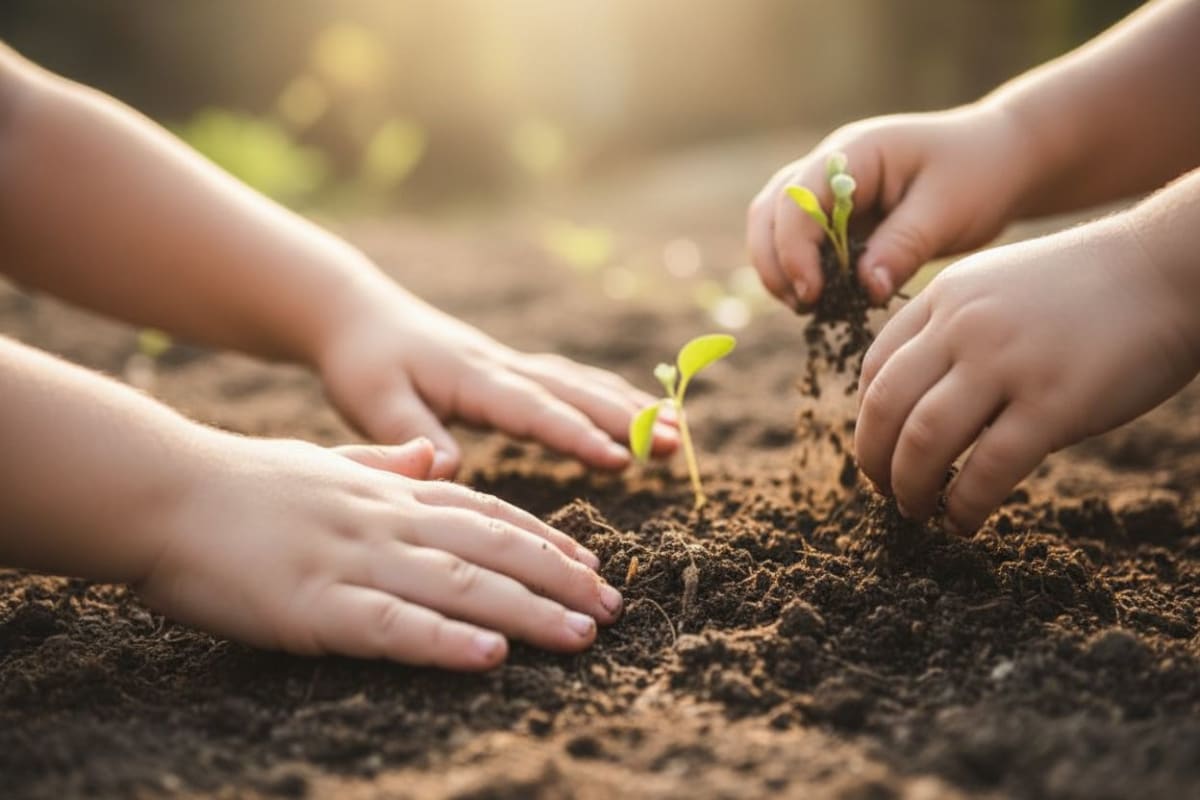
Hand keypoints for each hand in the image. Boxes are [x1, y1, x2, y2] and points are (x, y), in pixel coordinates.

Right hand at [136, 434, 623, 670]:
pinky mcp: (313, 604)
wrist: (161, 489)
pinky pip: (393, 624)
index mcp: (388, 490)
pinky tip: (493, 656)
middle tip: (613, 607)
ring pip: (461, 583)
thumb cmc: (240, 482)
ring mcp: (352, 559)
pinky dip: (447, 640)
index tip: (590, 564)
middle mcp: (385, 519)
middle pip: (492, 545)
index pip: (487, 511)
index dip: (545, 540)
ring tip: (583, 634)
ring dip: (530, 611)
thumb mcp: (324, 460)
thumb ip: (383, 460)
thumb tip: (432, 455)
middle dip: (560, 578)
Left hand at [317, 287, 677, 478]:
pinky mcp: (511, 370)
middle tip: (675, 444)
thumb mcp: (372, 400)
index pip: (533, 409)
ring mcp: (511, 365)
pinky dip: (608, 395)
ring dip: (629, 406)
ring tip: (676, 432)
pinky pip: (570, 382)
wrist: (358, 315)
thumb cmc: (363, 363)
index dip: (577, 434)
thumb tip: (449, 467)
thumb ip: (410, 431)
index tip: (620, 457)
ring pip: (580, 384)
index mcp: (472, 377)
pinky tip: (636, 411)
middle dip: (628, 418)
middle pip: (575, 392)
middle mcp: (501, 367)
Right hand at [747, 104, 1033, 307]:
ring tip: (810, 307)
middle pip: (768, 211)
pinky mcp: (836, 215)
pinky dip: (802, 271)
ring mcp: (827, 189)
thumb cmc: (979, 173)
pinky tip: (826, 300)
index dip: (794, 250)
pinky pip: (799, 242)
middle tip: (803, 306)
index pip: (797, 199)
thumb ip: (903, 247)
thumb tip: (864, 290)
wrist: (1000, 159)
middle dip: (774, 262)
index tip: (813, 295)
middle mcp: (829, 165)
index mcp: (854, 152)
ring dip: (780, 268)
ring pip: (773, 226)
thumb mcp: (947, 211)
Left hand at [855, 215, 1199, 533]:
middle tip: (884, 491)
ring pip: (923, 442)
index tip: (877, 451)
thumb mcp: (997, 288)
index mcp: (944, 298)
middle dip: (873, 462)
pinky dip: (964, 506)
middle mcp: (964, 327)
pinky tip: (964, 521)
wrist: (1169, 270)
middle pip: (885, 409)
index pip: (874, 370)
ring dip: (909, 489)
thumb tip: (916, 399)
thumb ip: (953, 331)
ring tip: (918, 511)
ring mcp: (1008, 364)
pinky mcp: (1054, 403)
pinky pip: (988, 470)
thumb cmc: (1086, 289)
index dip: (866, 422)